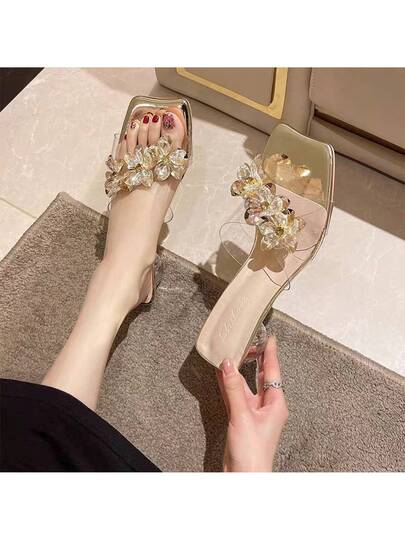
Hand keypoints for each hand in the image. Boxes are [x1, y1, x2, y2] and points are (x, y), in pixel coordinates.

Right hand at [217, 336, 287, 471]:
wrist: (245, 477)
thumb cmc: (253, 452)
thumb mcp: (242, 416)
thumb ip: (233, 388)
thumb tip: (229, 363)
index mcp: (276, 403)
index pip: (272, 371)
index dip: (270, 353)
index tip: (270, 337)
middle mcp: (267, 406)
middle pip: (260, 376)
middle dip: (255, 358)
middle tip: (249, 340)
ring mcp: (254, 413)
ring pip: (245, 386)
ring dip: (239, 371)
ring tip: (233, 352)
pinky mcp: (242, 420)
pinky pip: (236, 397)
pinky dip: (229, 385)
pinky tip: (223, 374)